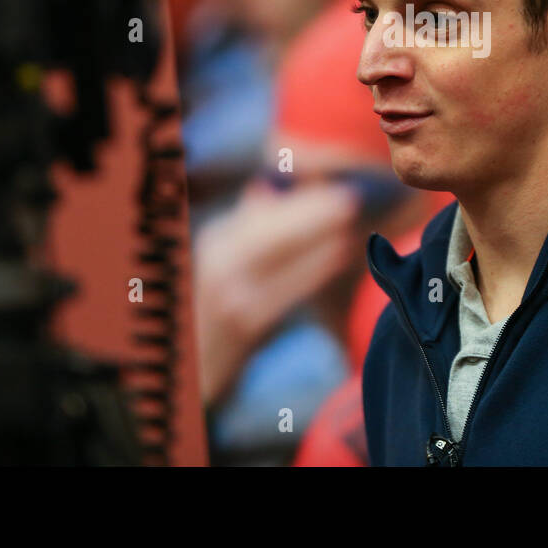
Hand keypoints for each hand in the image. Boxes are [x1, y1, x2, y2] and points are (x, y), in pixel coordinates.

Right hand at [192, 179, 361, 406]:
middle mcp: (219, 263)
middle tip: (351, 198)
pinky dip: (315, 268)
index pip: (264, 212)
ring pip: (283, 254)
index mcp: (215, 240)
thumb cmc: (220, 302)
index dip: (301, 199)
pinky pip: (288, 289)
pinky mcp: (247, 321)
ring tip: (350, 223)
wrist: (196, 363)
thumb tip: (269, 184)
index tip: (335, 188)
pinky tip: (339, 254)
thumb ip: (248, 221)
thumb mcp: (224, 257)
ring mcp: (231, 294)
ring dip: (320, 236)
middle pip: (273, 230)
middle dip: (314, 211)